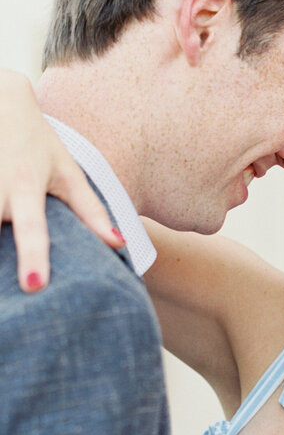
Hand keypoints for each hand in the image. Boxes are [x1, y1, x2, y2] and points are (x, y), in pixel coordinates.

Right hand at [0, 69, 124, 290]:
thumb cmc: (37, 143)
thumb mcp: (67, 171)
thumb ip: (91, 210)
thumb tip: (119, 245)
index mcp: (25, 185)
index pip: (32, 227)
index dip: (33, 256)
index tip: (34, 285)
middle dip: (4, 263)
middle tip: (20, 290)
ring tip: (10, 281)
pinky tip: (0, 251)